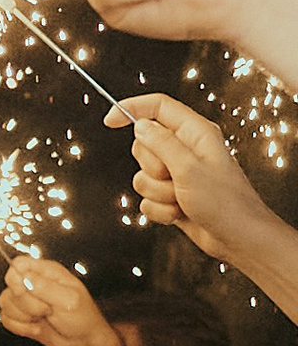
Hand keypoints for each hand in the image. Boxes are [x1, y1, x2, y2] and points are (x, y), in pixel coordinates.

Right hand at [0, 256, 115, 345]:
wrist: (80, 340)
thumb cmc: (81, 316)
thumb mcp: (69, 300)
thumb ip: (46, 287)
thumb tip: (24, 276)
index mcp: (47, 272)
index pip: (19, 264)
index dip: (17, 277)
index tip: (25, 291)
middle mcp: (32, 283)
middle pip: (11, 286)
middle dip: (26, 304)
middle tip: (47, 310)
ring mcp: (24, 300)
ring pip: (5, 304)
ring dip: (23, 317)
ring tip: (42, 318)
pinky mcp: (18, 316)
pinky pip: (5, 319)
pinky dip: (20, 328)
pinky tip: (36, 328)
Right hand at [105, 90, 279, 259]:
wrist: (236, 237)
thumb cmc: (224, 202)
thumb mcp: (189, 167)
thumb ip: (161, 143)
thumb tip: (140, 126)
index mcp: (195, 133)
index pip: (158, 107)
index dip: (132, 109)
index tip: (109, 121)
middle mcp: (185, 150)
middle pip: (144, 145)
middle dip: (151, 168)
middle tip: (173, 177)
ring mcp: (178, 174)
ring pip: (142, 176)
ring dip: (157, 193)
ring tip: (181, 199)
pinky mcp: (171, 196)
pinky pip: (146, 199)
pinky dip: (159, 210)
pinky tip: (178, 214)